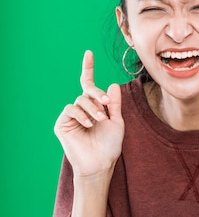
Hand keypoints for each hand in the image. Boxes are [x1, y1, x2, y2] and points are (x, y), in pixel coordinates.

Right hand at [54, 50, 124, 176]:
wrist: (100, 163)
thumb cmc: (109, 145)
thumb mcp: (117, 121)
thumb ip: (114, 104)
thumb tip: (112, 84)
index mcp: (94, 106)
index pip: (89, 84)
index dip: (88, 68)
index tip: (89, 53)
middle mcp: (82, 109)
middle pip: (87, 92)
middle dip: (97, 95)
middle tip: (106, 103)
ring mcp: (71, 116)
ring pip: (80, 100)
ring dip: (92, 108)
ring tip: (100, 120)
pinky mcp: (62, 124)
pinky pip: (71, 109)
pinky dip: (81, 114)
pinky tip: (88, 124)